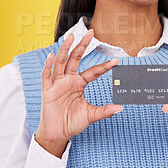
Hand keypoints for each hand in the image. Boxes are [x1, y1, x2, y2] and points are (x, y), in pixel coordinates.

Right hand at [35, 29, 121, 156]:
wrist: (57, 134)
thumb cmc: (71, 122)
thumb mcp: (90, 115)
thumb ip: (104, 111)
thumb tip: (120, 108)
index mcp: (79, 83)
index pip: (93, 71)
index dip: (104, 66)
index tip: (116, 61)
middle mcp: (68, 80)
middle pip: (75, 59)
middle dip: (82, 46)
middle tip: (90, 33)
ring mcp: (57, 83)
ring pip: (61, 62)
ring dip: (65, 49)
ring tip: (71, 37)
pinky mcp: (47, 90)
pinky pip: (47, 75)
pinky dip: (48, 65)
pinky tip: (52, 56)